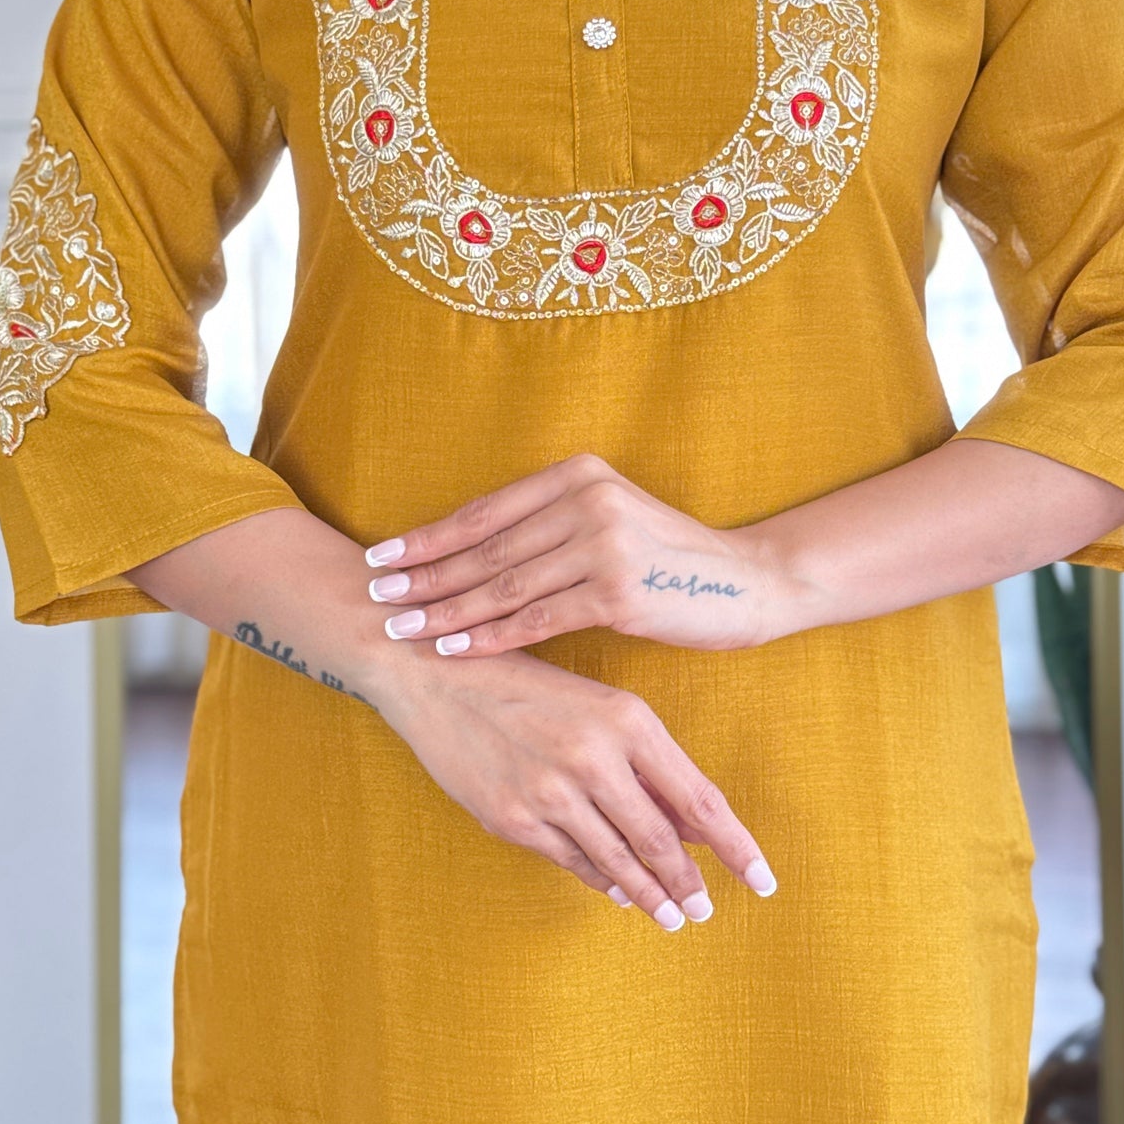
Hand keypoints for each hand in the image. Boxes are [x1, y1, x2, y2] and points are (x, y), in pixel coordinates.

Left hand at [364, 453, 796, 657]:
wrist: (747, 582)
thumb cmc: (668, 560)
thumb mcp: (610, 520)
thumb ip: (549, 525)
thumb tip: (467, 552)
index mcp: (579, 474)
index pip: (486, 510)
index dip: (429, 536)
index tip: (382, 556)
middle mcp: (588, 499)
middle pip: (486, 546)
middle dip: (425, 575)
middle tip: (377, 595)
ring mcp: (604, 543)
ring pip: (504, 584)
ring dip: (446, 610)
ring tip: (402, 627)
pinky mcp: (618, 591)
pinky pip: (537, 618)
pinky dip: (490, 636)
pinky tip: (454, 649)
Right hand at [377, 646, 778, 929]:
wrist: (434, 672)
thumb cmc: (526, 683)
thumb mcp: (596, 705)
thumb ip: (646, 763)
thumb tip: (694, 826)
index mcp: (627, 719)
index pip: (699, 798)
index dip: (736, 846)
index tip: (764, 880)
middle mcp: (594, 757)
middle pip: (661, 841)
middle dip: (689, 885)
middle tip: (707, 912)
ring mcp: (550, 792)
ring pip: (617, 861)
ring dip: (650, 896)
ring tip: (673, 918)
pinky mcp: (512, 818)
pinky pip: (571, 861)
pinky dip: (600, 881)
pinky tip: (618, 894)